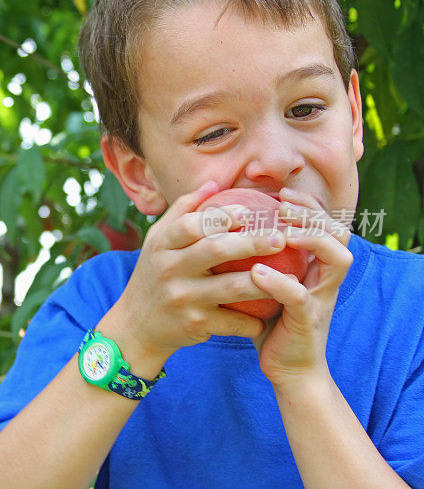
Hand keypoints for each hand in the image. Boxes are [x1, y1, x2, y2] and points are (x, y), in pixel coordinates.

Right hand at [106, 181, 279, 369]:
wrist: (135, 327)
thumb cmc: (154, 276)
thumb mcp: (157, 242)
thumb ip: (183, 211)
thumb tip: (215, 184)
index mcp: (162, 245)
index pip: (191, 224)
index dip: (221, 216)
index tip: (249, 212)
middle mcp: (169, 269)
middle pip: (215, 250)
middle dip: (252, 243)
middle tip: (280, 238)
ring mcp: (182, 298)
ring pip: (231, 288)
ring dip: (264, 282)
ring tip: (292, 275)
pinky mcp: (194, 325)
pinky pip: (232, 321)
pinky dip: (255, 320)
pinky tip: (274, 312)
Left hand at [250, 187, 353, 388]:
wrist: (286, 368)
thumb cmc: (268, 320)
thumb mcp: (263, 283)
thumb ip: (254, 256)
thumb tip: (223, 225)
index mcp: (317, 266)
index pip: (326, 224)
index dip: (308, 205)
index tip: (280, 193)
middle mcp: (326, 278)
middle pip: (339, 233)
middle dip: (313, 214)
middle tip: (282, 205)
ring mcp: (322, 299)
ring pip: (336, 259)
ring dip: (310, 239)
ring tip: (281, 231)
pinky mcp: (309, 321)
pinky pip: (300, 297)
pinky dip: (280, 282)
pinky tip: (257, 272)